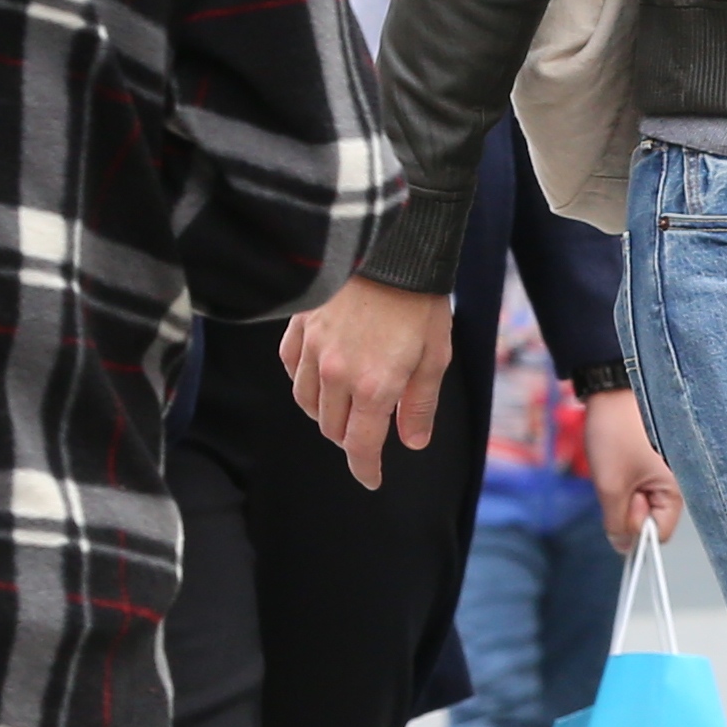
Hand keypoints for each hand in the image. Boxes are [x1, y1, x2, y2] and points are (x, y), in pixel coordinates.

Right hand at [281, 277, 454, 483]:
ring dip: (327, 412)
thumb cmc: (420, 302)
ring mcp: (313, 350)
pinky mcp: (299, 327)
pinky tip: (321, 376)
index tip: (371, 478)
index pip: (361, 447)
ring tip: (347, 404)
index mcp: (375, 386)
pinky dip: (305, 381)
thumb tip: (413, 442)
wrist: (393, 248)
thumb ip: (420, 404)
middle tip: (370, 429)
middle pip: (333, 428)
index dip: (365, 469)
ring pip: (308, 403)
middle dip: (352, 437)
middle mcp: (337, 374)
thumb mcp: (434, 356)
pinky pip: (291, 369)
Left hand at [581, 387, 681, 544]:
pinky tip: (617, 459)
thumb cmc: (616, 434)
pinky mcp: (651, 465)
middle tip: (617, 478)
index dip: (635, 526)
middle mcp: (676, 485)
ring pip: (638, 504)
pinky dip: (622, 480)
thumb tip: (623, 548)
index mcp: (676, 491)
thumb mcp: (611, 486)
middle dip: (627, 507)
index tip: (624, 499)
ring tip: (615, 464)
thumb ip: (617, 523)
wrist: (610, 391)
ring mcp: (663, 474)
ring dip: (622, 492)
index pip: (658, 535)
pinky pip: (635, 487)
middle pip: (648, 520)